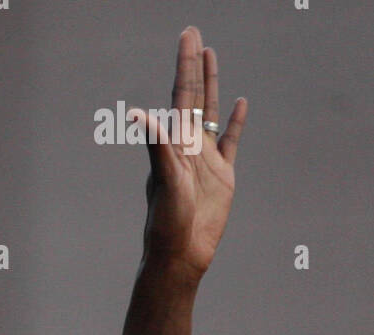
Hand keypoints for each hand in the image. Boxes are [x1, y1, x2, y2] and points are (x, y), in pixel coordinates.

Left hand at [129, 28, 246, 282]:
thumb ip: (157, 146)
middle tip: (194, 34)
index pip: (181, 94)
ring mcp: (206, 159)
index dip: (184, 65)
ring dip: (212, 85)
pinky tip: (241, 104)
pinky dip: (236, 123)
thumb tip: (139, 114)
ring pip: (212, 112)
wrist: (181, 254)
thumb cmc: (166, 222)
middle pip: (194, 96)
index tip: (188, 36)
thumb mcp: (163, 180)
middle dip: (194, 65)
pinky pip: (230, 142)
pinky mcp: (222, 176)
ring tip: (211, 57)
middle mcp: (188, 145)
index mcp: (174, 143)